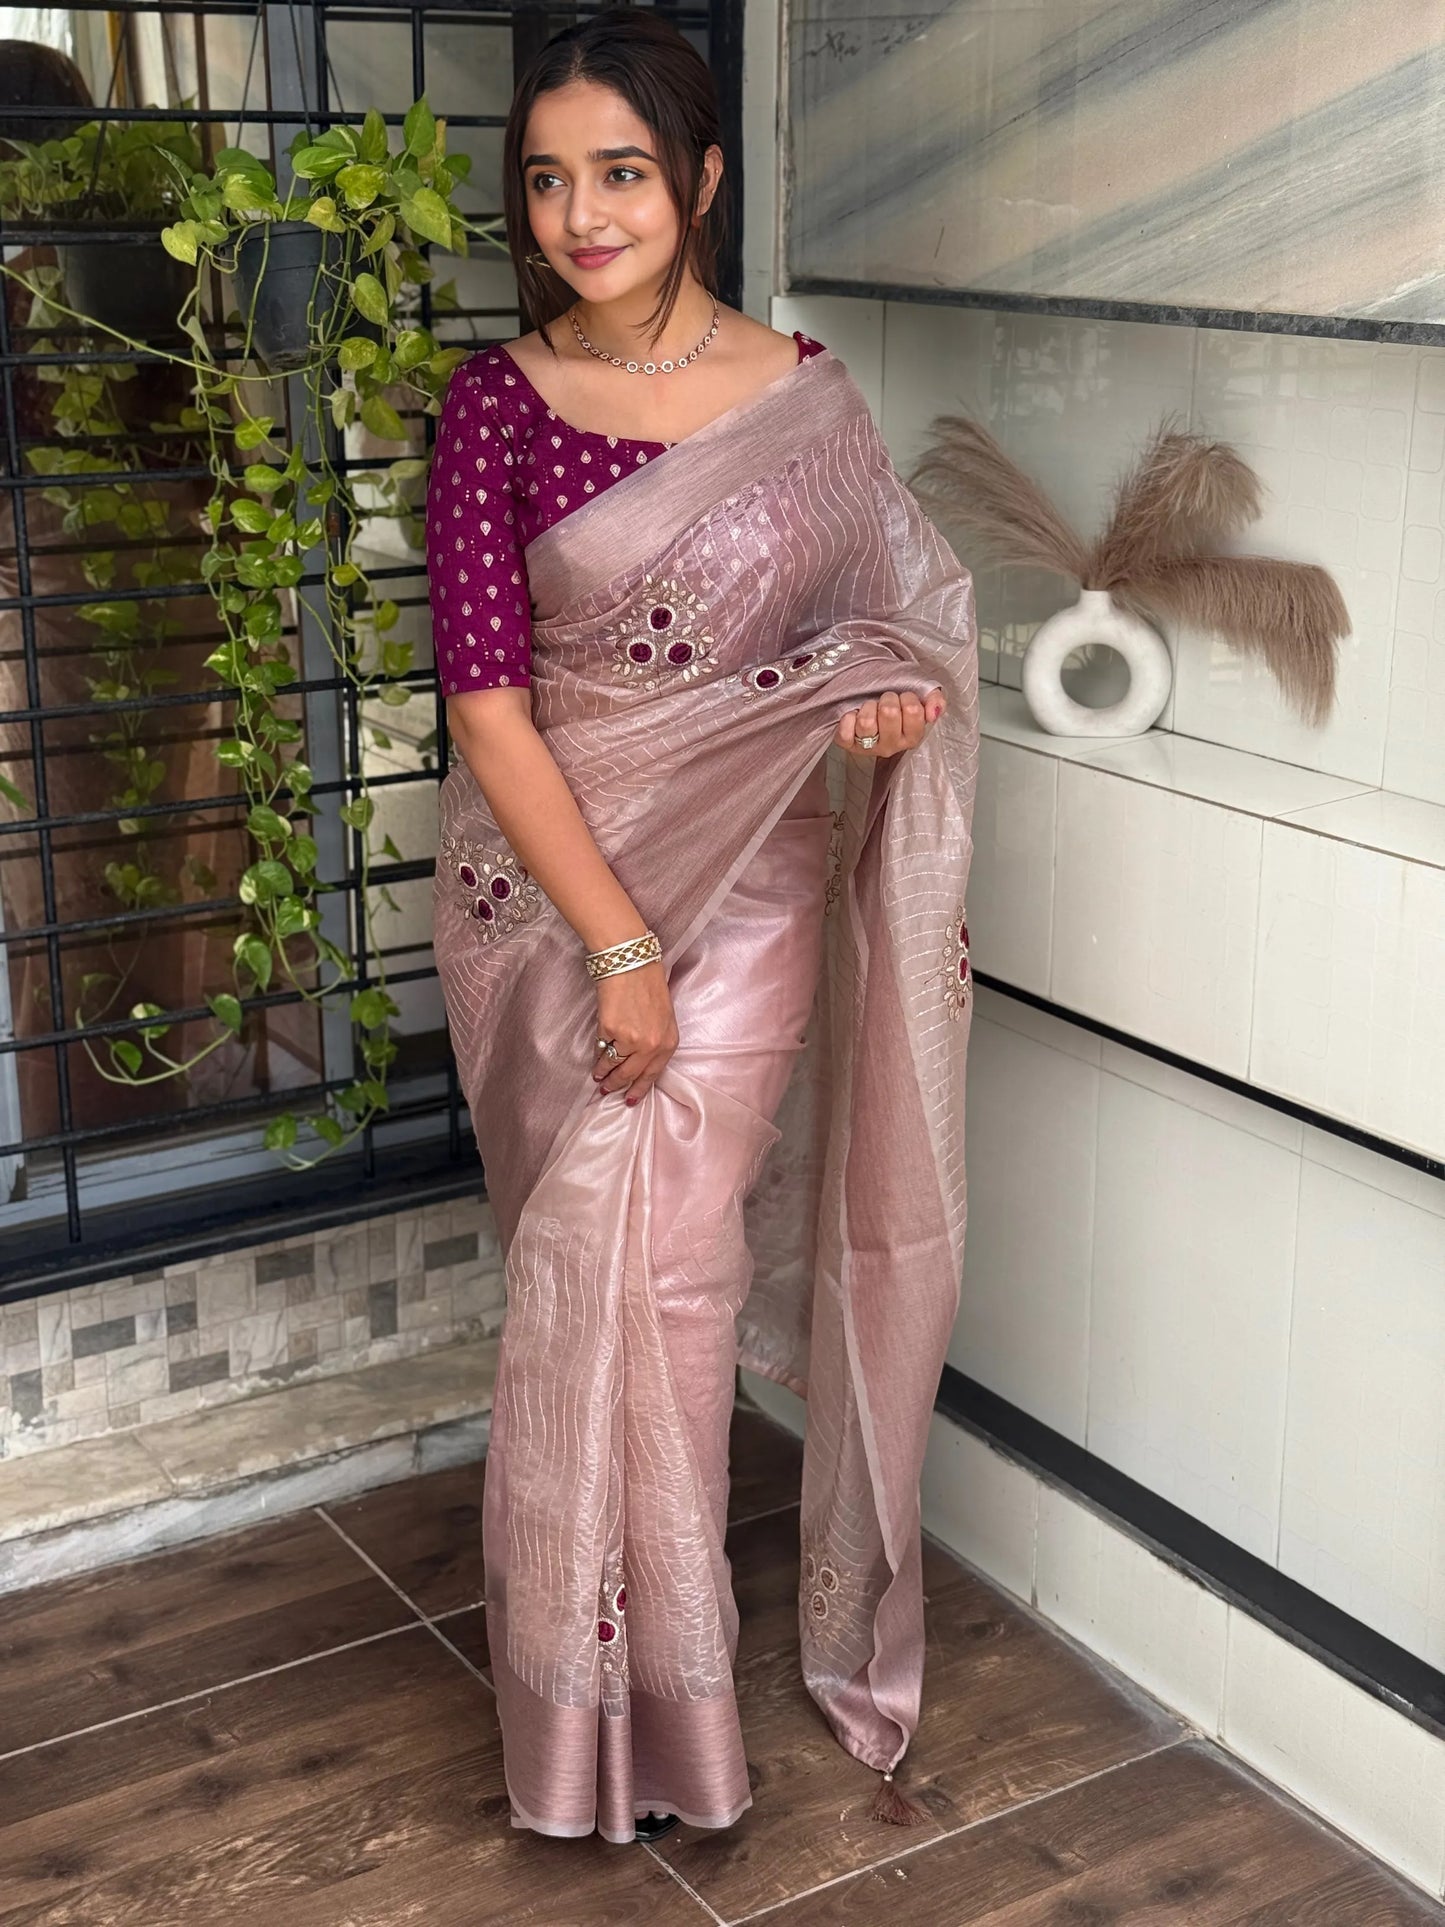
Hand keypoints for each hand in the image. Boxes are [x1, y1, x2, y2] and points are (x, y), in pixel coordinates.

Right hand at [592, 961, 678, 1106]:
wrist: (631, 961)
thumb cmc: (647, 982)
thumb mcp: (663, 1015)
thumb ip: (655, 1039)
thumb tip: (639, 1060)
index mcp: (669, 1040)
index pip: (653, 1074)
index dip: (640, 1088)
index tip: (630, 1099)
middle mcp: (652, 1044)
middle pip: (632, 1075)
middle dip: (618, 1085)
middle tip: (607, 1091)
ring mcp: (632, 1040)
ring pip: (615, 1066)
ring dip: (604, 1074)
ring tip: (598, 1078)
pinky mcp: (611, 1031)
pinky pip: (602, 1051)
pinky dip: (597, 1057)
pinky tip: (594, 1061)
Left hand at [836, 686, 945, 756]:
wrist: (871, 703)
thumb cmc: (897, 704)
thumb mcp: (921, 698)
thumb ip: (935, 701)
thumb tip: (933, 712)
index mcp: (912, 736)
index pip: (913, 711)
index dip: (907, 698)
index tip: (904, 699)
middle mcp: (891, 746)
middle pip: (889, 713)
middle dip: (887, 699)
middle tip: (885, 702)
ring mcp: (868, 748)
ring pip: (866, 722)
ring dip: (868, 707)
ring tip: (870, 708)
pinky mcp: (848, 745)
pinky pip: (845, 732)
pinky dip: (847, 719)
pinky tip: (853, 716)